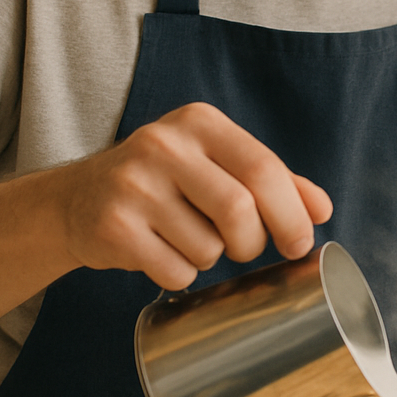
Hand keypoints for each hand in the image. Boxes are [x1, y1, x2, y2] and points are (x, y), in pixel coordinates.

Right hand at [52, 102, 331, 288]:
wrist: (75, 201)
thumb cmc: (163, 183)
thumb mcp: (215, 164)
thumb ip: (271, 180)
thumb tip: (321, 209)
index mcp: (199, 122)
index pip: (263, 168)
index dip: (291, 213)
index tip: (299, 243)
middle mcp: (163, 145)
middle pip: (239, 211)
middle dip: (252, 243)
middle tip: (243, 249)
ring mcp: (133, 185)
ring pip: (208, 248)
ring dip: (210, 258)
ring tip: (187, 240)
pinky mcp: (113, 226)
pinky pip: (175, 271)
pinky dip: (180, 274)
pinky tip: (161, 253)